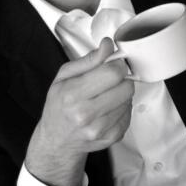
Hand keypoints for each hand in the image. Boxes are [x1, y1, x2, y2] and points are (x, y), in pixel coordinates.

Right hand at [25, 40, 134, 185]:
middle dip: (121, 79)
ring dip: (121, 95)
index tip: (113, 64)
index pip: (112, 73)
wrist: (56, 140)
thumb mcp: (64, 77)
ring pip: (129, 100)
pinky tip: (107, 109)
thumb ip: (89, 59)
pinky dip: (121, 109)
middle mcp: (86, 114)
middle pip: (125, 86)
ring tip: (104, 97)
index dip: (117, 65)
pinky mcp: (111, 137)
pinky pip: (129, 115)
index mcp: (72, 95)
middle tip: (108, 81)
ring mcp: (100, 129)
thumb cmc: (58, 107)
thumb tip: (107, 46)